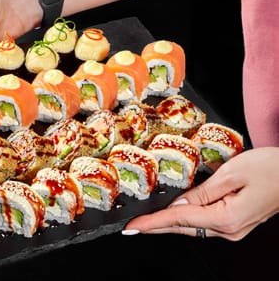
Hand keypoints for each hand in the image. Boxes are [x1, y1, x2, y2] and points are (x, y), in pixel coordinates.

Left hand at [122, 147, 278, 240]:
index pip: (178, 221)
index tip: (132, 226)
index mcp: (226, 218)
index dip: (152, 223)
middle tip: (132, 225)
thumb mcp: (231, 174)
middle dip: (155, 226)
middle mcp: (229, 229)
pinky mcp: (236, 222)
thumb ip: (201, 192)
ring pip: (192, 227)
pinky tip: (173, 214)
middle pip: (182, 228)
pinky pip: (203, 223)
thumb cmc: (271, 169)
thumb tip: (177, 206)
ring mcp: (233, 229)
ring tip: (146, 219)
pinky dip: (185, 219)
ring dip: (168, 223)